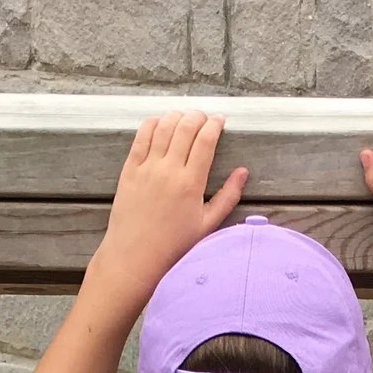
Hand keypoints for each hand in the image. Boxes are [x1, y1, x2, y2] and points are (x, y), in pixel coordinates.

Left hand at [96, 111, 247, 299]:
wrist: (135, 256)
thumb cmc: (173, 244)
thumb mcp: (208, 224)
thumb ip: (228, 196)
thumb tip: (243, 172)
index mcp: (191, 183)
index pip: (205, 140)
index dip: (214, 124)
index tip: (219, 120)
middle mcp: (168, 171)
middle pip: (185, 127)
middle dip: (197, 116)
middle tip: (203, 117)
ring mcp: (147, 168)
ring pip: (163, 127)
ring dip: (176, 116)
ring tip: (184, 118)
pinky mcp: (130, 169)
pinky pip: (141, 137)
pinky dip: (152, 124)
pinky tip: (160, 122)